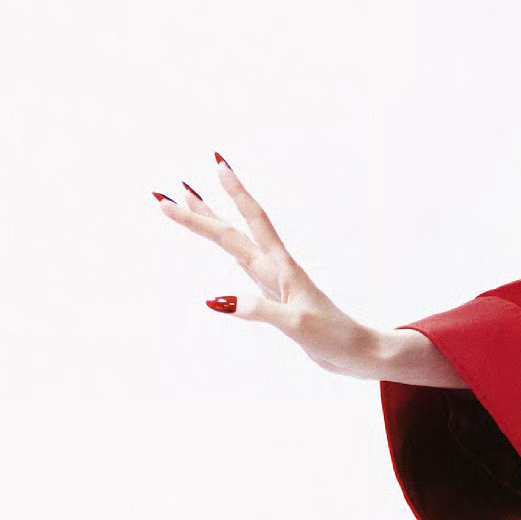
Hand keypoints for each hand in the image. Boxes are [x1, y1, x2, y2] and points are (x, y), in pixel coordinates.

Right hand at [152, 154, 377, 374]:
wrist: (356, 352)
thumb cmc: (332, 338)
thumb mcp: (295, 326)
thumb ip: (260, 310)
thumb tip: (218, 301)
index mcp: (281, 269)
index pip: (252, 223)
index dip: (235, 194)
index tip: (218, 166)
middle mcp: (275, 269)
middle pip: (231, 233)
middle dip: (200, 212)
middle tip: (164, 194)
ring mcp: (275, 281)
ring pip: (236, 244)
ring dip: (212, 223)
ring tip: (189, 200)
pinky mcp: (276, 297)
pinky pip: (245, 267)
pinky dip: (230, 251)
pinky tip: (226, 247)